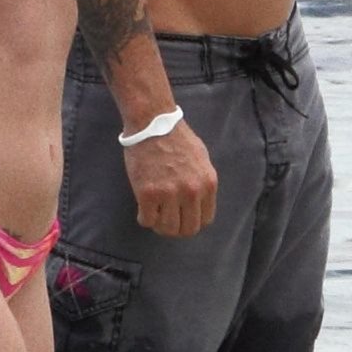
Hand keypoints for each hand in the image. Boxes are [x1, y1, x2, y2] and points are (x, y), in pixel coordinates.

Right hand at [123, 120, 217, 236]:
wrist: (153, 122)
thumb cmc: (176, 137)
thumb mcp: (201, 159)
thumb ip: (202, 182)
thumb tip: (199, 203)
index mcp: (207, 183)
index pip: (205, 220)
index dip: (192, 221)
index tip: (182, 217)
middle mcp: (191, 192)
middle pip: (187, 229)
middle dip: (177, 228)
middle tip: (167, 220)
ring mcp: (169, 194)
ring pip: (167, 228)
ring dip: (160, 225)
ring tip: (154, 214)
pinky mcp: (148, 194)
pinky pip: (147, 221)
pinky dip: (145, 218)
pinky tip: (144, 209)